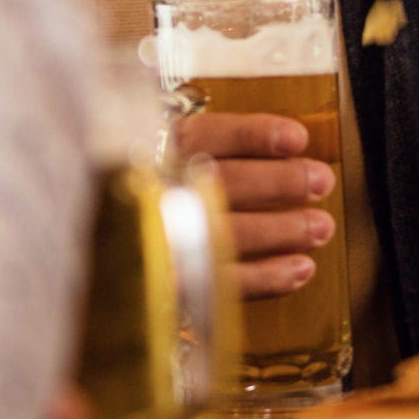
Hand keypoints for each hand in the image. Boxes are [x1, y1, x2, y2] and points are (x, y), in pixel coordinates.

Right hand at [172, 112, 333, 299]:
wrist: (97, 258)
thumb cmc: (160, 194)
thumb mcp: (174, 157)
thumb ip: (218, 149)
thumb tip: (288, 148)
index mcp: (156, 152)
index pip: (206, 135)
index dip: (255, 136)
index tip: (297, 139)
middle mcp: (155, 192)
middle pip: (222, 183)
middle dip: (280, 182)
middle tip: (321, 181)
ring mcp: (160, 240)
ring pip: (228, 233)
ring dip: (282, 230)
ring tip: (320, 227)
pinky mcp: (170, 284)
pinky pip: (223, 283)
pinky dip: (268, 277)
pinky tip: (300, 268)